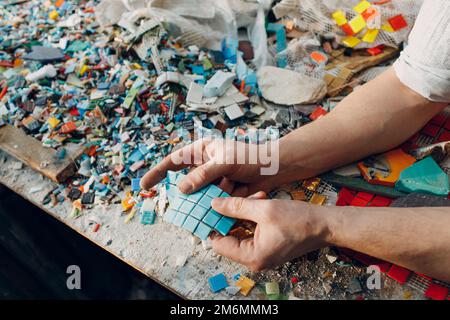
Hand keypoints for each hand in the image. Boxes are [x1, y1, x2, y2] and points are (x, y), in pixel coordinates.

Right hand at [140, 138, 282, 195]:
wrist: (274, 169)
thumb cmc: (251, 158)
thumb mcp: (225, 162)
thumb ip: (203, 175)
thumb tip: (181, 188)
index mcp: (201, 151)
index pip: (174, 161)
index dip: (158, 172)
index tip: (145, 185)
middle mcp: (204, 165)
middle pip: (185, 181)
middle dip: (182, 193)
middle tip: (178, 204)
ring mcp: (213, 180)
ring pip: (198, 194)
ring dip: (203, 199)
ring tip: (213, 198)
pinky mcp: (222, 192)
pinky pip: (211, 202)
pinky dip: (213, 205)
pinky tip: (223, 203)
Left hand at [210, 194, 331, 270]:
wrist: (325, 225)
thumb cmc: (299, 220)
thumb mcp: (263, 209)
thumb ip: (236, 206)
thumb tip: (214, 205)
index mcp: (252, 257)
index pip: (219, 243)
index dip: (212, 224)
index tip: (207, 208)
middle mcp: (256, 260)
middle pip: (229, 237)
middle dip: (230, 215)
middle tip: (229, 198)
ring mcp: (262, 254)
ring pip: (241, 231)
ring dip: (244, 213)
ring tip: (254, 198)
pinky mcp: (269, 247)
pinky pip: (252, 232)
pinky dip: (253, 217)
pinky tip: (260, 201)